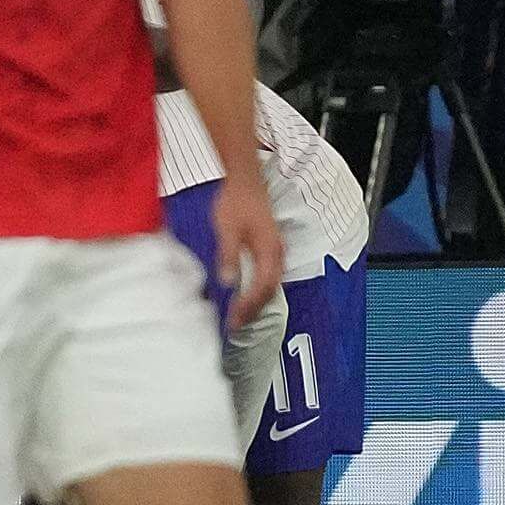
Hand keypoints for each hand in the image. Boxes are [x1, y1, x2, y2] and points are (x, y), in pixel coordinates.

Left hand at [210, 169, 283, 334]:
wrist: (244, 180)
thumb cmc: (236, 201)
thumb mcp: (227, 230)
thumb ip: (229, 257)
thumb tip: (229, 282)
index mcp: (269, 251)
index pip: (262, 288)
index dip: (248, 307)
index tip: (234, 320)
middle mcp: (277, 253)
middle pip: (270, 291)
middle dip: (254, 310)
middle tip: (236, 324)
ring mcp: (275, 249)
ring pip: (271, 284)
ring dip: (257, 301)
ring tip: (240, 314)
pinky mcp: (269, 246)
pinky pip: (269, 275)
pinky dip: (258, 289)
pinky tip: (246, 293)